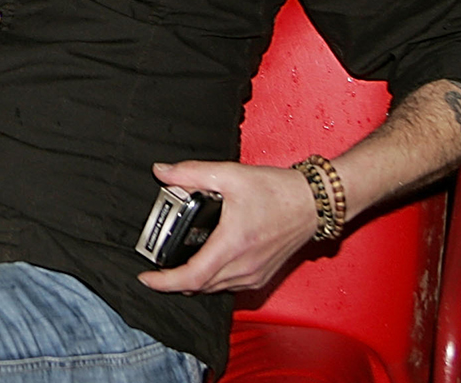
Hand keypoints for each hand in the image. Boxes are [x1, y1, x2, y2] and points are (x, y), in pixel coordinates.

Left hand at [136, 159, 318, 294]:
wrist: (314, 203)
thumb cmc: (279, 190)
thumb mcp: (230, 174)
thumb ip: (191, 173)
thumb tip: (161, 172)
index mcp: (233, 244)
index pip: (191, 277)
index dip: (164, 282)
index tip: (145, 278)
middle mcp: (244, 267)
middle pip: (199, 287)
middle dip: (173, 281)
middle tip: (156, 266)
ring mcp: (254, 275)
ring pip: (213, 289)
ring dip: (193, 281)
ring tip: (176, 264)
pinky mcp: (261, 276)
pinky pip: (229, 286)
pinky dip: (212, 280)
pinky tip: (205, 263)